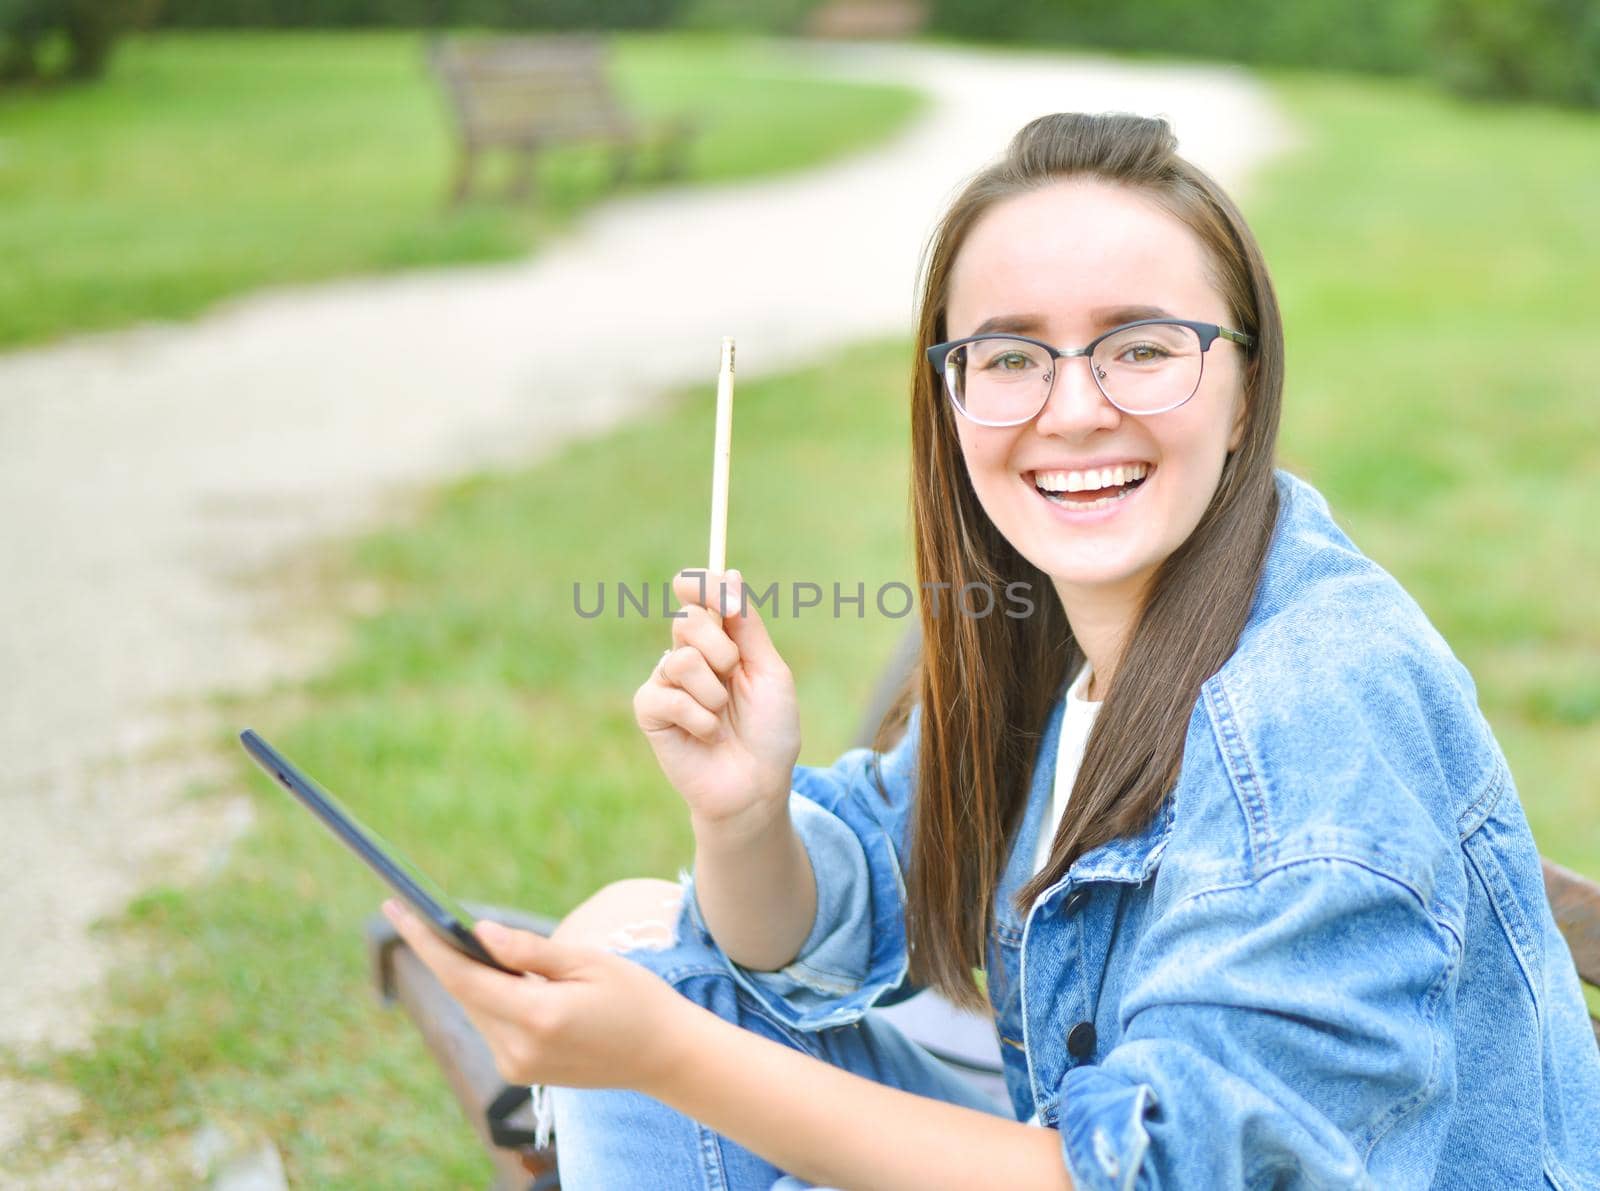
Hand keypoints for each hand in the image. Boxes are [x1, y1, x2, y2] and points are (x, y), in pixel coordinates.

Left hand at [382, 900, 687, 1094]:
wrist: (664, 1055)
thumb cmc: (635, 998)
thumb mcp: (588, 961)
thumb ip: (529, 951)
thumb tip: (479, 932)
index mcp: (538, 1017)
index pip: (463, 976)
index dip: (425, 941)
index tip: (398, 908)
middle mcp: (518, 1050)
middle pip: (464, 991)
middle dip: (440, 950)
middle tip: (414, 909)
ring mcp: (517, 1066)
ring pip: (475, 1006)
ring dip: (465, 971)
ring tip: (448, 931)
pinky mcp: (520, 1071)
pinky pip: (491, 1022)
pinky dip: (486, 992)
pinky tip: (489, 968)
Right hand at [633, 569, 799, 843]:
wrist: (757, 786)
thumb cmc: (770, 733)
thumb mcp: (769, 672)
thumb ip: (748, 627)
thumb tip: (730, 573)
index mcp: (720, 642)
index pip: (700, 597)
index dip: (701, 584)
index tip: (706, 586)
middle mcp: (690, 656)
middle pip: (688, 618)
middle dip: (720, 647)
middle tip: (733, 676)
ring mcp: (667, 683)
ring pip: (681, 658)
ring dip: (713, 691)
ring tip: (722, 717)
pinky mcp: (650, 712)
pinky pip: (667, 695)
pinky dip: (698, 717)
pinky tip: (707, 735)